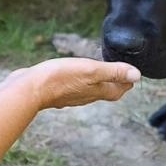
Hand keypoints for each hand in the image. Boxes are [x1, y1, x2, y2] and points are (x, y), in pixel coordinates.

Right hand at [24, 57, 140, 109]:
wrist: (29, 89)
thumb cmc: (60, 78)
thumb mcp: (91, 70)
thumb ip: (113, 72)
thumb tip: (137, 76)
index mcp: (97, 91)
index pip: (118, 90)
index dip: (127, 81)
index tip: (133, 74)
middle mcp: (86, 95)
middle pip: (106, 91)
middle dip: (115, 82)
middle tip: (121, 73)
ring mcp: (71, 94)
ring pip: (89, 89)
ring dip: (97, 82)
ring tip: (100, 72)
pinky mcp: (57, 90)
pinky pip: (73, 86)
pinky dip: (79, 80)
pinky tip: (74, 75)